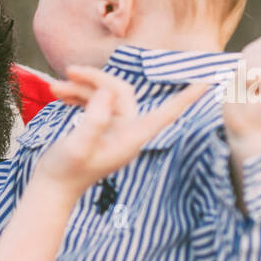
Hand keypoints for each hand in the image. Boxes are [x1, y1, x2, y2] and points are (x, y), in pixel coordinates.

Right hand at [39, 66, 208, 192]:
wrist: (50, 189)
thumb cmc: (64, 172)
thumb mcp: (77, 146)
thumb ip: (94, 121)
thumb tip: (107, 93)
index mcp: (132, 138)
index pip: (168, 114)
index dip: (188, 96)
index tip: (210, 79)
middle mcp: (127, 132)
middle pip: (122, 92)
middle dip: (95, 79)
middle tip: (69, 71)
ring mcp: (113, 130)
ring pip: (105, 95)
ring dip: (81, 87)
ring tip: (54, 86)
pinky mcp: (99, 129)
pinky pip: (94, 103)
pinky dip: (78, 96)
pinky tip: (59, 93)